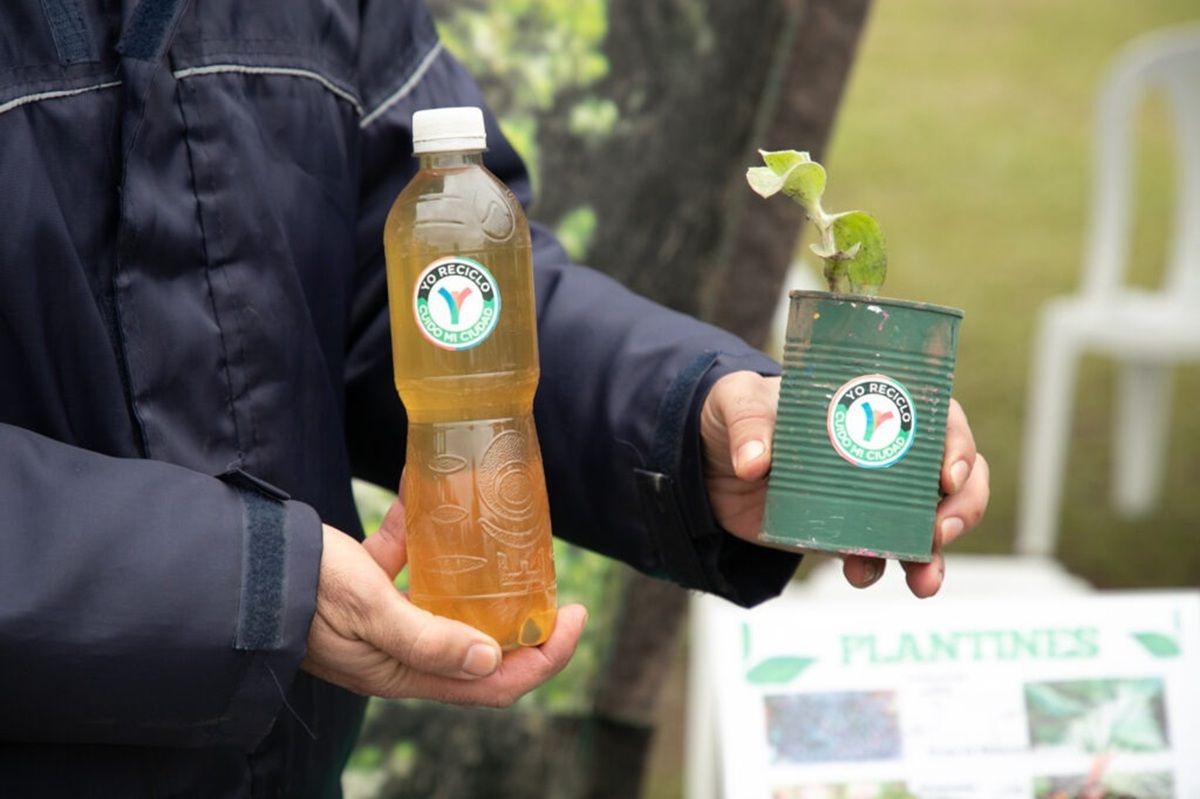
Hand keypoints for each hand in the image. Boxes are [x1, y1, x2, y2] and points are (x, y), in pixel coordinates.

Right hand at [301, 499, 586, 706]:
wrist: (238, 567)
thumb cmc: (302, 591)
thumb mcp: (369, 611)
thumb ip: (427, 638)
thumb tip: (492, 660)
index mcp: (407, 671)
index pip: (495, 683)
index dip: (545, 657)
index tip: (575, 615)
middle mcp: (403, 652)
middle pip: (482, 645)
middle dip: (523, 617)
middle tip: (552, 579)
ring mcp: (386, 619)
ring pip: (450, 602)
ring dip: (478, 573)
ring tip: (504, 536)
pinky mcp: (366, 585)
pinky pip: (407, 560)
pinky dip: (420, 529)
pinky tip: (422, 488)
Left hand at [700, 371, 989, 597]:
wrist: (708, 460)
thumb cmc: (737, 411)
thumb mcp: (736, 400)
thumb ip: (748, 423)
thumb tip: (754, 462)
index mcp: (874, 404)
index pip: (938, 417)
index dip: (957, 443)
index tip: (949, 474)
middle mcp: (886, 451)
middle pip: (953, 475)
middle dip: (962, 506)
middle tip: (940, 531)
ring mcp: (872, 496)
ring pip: (928, 523)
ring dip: (934, 554)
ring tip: (924, 580)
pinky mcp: (845, 531)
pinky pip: (878, 554)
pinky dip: (880, 570)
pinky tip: (864, 576)